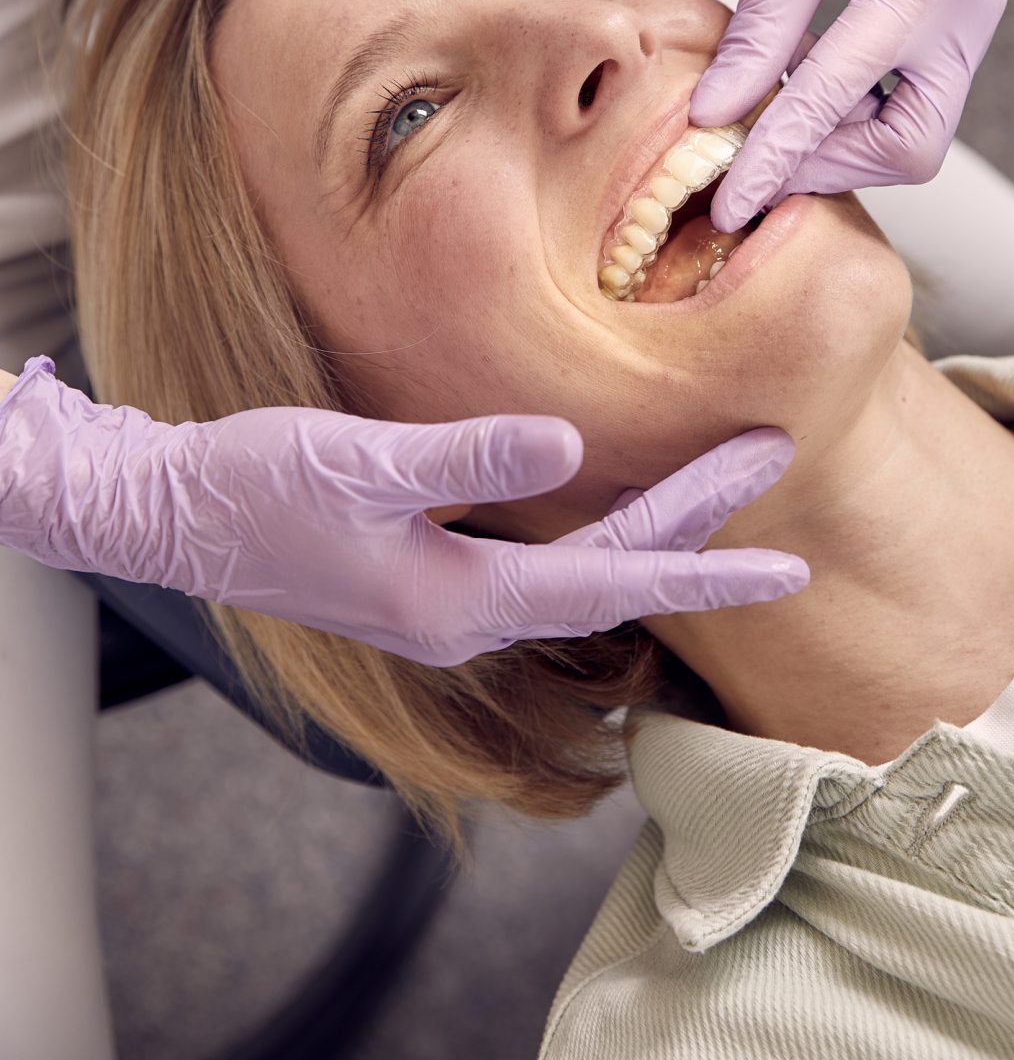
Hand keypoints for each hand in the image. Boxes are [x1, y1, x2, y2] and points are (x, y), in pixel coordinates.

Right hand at [0, 358, 806, 665]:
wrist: (174, 514)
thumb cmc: (255, 485)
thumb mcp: (361, 461)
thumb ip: (469, 456)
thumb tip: (572, 444)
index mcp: (458, 601)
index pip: (612, 585)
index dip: (706, 570)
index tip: (790, 568)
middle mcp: (465, 618)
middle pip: (610, 573)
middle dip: (697, 523)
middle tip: (770, 453)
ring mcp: (446, 603)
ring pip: (581, 569)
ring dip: (653, 522)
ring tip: (723, 469)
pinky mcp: (427, 577)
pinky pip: (541, 562)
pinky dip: (595, 527)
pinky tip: (616, 491)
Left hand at [689, 0, 1006, 230]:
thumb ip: (758, 33)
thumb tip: (713, 119)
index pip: (844, 96)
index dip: (781, 153)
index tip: (729, 199)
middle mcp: (969, 12)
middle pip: (911, 143)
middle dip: (829, 164)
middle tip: (747, 166)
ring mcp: (964, 22)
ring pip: (910, 131)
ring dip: (835, 144)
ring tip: (759, 132)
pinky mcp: (944, 25)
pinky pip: (902, 99)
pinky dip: (846, 114)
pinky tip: (790, 100)